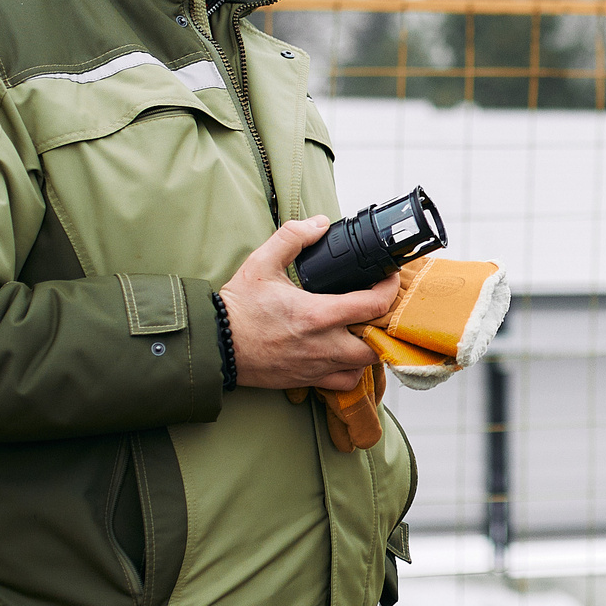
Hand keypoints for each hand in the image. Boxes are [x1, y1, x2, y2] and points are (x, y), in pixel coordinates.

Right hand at [219, 218, 400, 391]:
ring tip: (365, 329)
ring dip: (372, 348)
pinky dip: (354, 370)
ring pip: (365, 365)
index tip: (389, 279)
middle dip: (385, 325)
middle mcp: (322, 345)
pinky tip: (347, 353)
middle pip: (378, 343)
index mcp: (316, 314)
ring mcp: (316, 366)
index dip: (391, 289)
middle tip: (380, 308)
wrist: (214, 344)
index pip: (374, 305)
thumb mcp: (261, 263)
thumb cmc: (237, 308)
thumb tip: (319, 223)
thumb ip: (292, 237)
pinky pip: (345, 382)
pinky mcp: (307, 380)